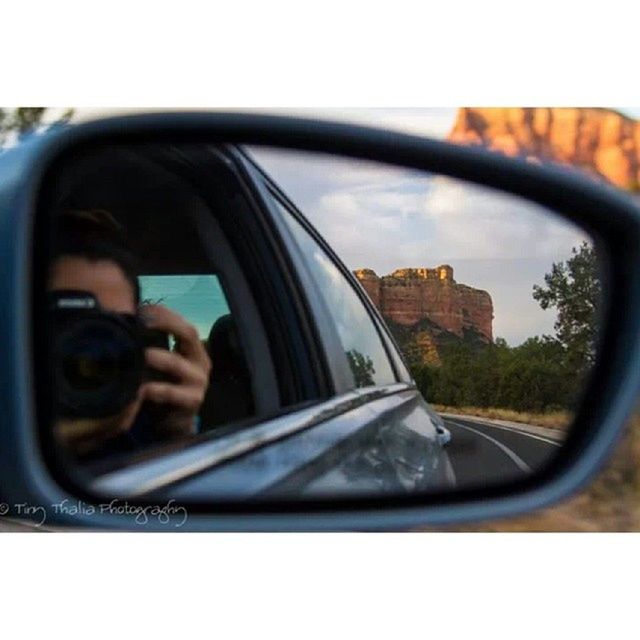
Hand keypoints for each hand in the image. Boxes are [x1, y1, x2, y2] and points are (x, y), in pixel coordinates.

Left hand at [139, 305, 211, 437]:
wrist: (175, 421)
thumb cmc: (166, 387)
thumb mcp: (163, 364)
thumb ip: (153, 346)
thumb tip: (127, 324)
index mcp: (194, 350)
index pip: (184, 323)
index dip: (165, 314)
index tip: (142, 309)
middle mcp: (201, 361)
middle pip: (188, 334)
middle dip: (165, 324)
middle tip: (141, 322)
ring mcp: (199, 382)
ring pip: (176, 363)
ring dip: (155, 356)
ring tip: (139, 354)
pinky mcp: (192, 400)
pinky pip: (171, 392)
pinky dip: (153, 388)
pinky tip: (139, 387)